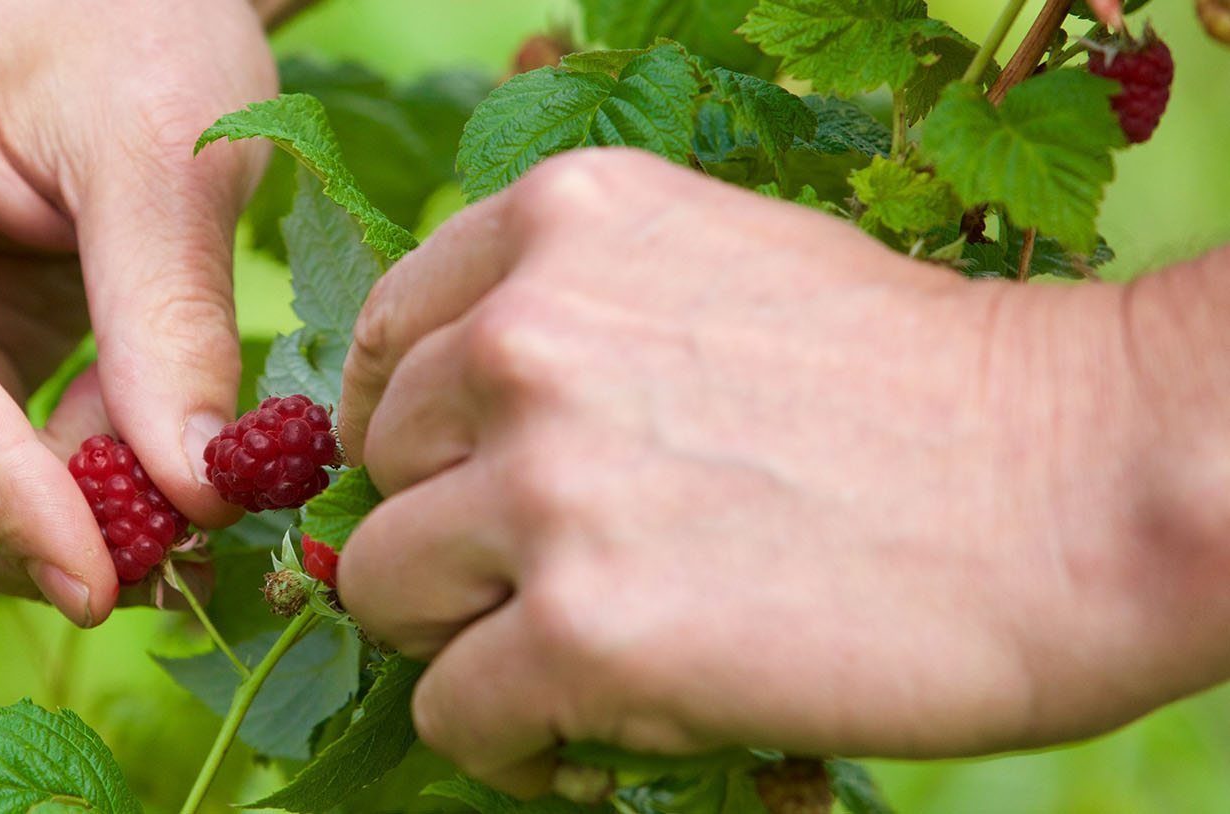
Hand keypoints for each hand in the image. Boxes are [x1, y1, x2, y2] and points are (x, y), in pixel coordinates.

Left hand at [335, 149, 1214, 793]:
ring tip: (558, 657)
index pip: (392, 335)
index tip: (443, 479)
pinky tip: (575, 732)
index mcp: (564, 225)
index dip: (405, 425)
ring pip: (386, 590)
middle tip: (537, 579)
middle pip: (383, 468)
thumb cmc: (929, 385)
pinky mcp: (577, 629)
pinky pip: (452, 708)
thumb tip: (471, 414)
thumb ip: (585, 312)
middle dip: (444, 531)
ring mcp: (543, 483)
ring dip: (457, 636)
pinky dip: (499, 737)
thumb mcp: (729, 266)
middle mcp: (526, 337)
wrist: (1078, 487)